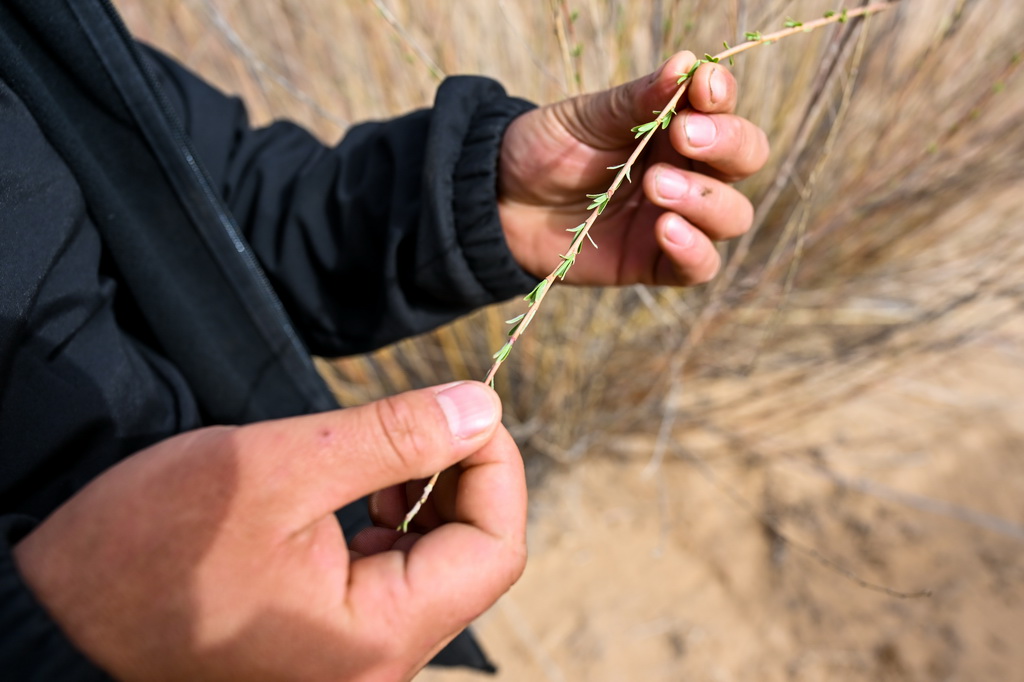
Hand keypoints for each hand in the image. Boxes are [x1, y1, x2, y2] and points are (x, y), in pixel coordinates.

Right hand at [13, 382, 524, 681]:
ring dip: (429, 499)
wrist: (61, 608)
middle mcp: (376, 665)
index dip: (497, 467)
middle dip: (462, 479)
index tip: (471, 408)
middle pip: (472, 560)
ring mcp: (353, 659)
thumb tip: (480, 407)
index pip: (494, 550)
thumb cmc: (149, 545)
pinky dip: (394, 525)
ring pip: (436, 568)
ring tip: (388, 455)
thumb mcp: (278, 467)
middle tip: (430, 421)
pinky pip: (394, 580)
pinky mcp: (328, 642)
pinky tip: (366, 492)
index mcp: (375, 637)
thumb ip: (392, 436)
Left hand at [498, 51, 769, 285]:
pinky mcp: (657, 262)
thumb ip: (636, 100)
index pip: (724, 110)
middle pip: (745, 159)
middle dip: (726, 145)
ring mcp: (677, 218)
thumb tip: (686, 62)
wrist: (500, 202)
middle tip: (682, 136)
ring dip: (705, 198)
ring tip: (656, 185)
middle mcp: (688, 171)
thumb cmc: (546, 150)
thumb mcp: (586, 118)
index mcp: (675, 127)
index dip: (722, 98)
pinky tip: (666, 229)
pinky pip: (701, 266)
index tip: (702, 87)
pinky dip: (694, 249)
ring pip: (732, 215)